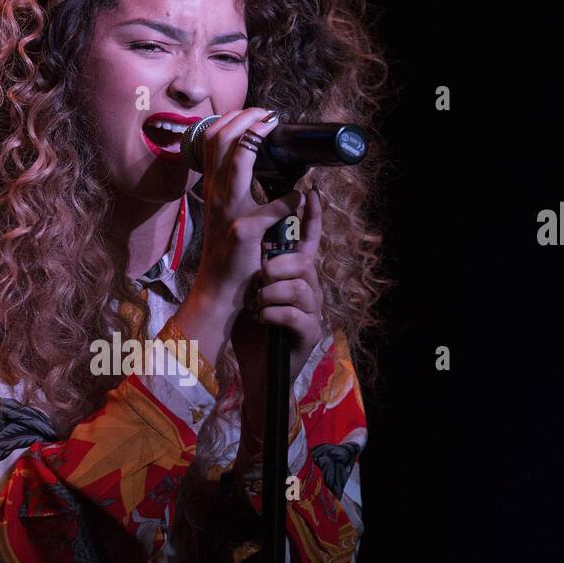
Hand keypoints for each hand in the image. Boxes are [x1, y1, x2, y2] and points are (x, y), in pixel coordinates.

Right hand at [191, 107, 303, 313]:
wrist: (219, 288)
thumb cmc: (227, 250)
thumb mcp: (223, 211)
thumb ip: (232, 186)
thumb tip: (249, 161)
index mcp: (212, 187)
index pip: (212, 139)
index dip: (233, 119)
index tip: (256, 113)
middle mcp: (216, 194)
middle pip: (222, 140)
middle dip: (247, 118)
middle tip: (269, 114)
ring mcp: (228, 211)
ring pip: (238, 162)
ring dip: (258, 139)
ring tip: (275, 129)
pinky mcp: (245, 232)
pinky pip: (272, 208)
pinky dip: (289, 199)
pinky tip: (299, 197)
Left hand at [231, 186, 324, 450]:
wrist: (252, 370)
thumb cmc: (251, 328)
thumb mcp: (250, 290)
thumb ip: (257, 263)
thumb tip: (252, 228)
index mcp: (294, 274)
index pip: (309, 240)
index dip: (312, 217)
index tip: (311, 192)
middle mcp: (308, 289)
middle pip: (303, 262)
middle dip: (277, 266)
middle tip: (258, 279)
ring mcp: (312, 312)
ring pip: (299, 287)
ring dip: (271, 294)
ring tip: (255, 305)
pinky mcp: (308, 334)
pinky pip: (295, 314)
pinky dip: (272, 315)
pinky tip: (260, 320)